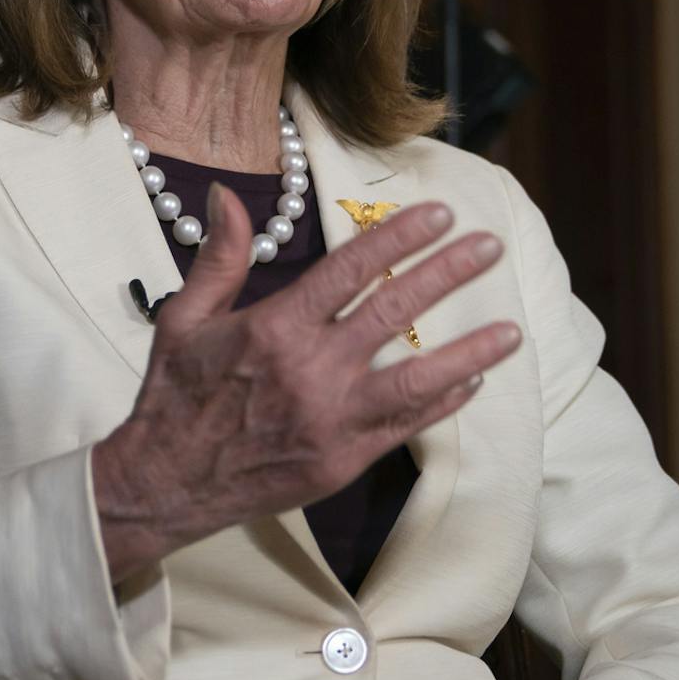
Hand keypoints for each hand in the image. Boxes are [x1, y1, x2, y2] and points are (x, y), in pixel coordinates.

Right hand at [92, 186, 522, 581]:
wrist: (165, 484)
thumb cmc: (175, 396)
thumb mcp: (184, 318)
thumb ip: (219, 257)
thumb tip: (227, 195)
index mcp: (275, 327)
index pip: (351, 270)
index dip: (399, 238)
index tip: (439, 214)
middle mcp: (310, 370)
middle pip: (394, 312)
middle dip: (447, 274)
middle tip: (490, 247)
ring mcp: (331, 419)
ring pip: (415, 379)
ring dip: (468, 351)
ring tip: (513, 330)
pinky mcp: (342, 460)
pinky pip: (404, 428)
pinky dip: (442, 403)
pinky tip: (473, 381)